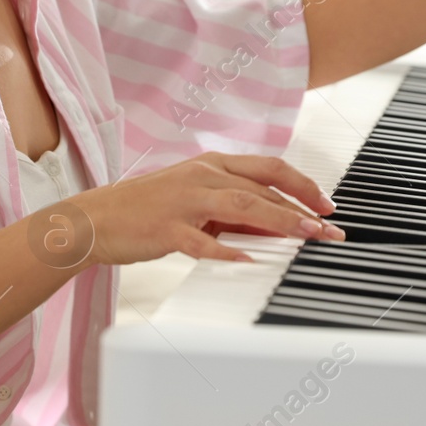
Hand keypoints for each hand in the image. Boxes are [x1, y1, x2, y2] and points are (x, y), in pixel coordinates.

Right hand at [40, 152, 342, 266]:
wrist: (95, 219)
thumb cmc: (147, 210)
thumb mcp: (196, 200)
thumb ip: (234, 209)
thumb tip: (275, 223)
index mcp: (212, 164)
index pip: (270, 169)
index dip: (303, 186)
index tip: (327, 206)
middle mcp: (202, 175)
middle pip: (264, 189)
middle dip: (302, 210)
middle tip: (329, 231)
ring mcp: (185, 200)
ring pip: (243, 206)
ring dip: (280, 222)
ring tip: (306, 237)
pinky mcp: (167, 227)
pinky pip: (202, 240)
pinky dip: (227, 251)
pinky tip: (247, 261)